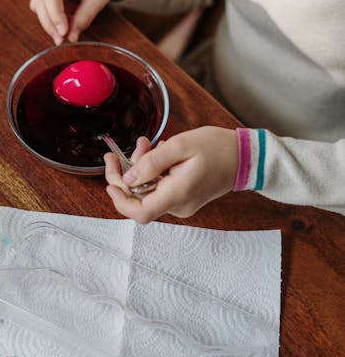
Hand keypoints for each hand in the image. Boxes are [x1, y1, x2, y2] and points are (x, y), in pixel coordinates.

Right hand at [30, 0, 129, 43]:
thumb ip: (83, 18)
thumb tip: (70, 37)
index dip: (55, 15)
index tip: (63, 33)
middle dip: (50, 22)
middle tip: (61, 40)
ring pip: (37, 2)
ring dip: (48, 20)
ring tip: (65, 32)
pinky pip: (41, 2)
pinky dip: (50, 14)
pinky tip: (64, 20)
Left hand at [104, 127, 237, 221]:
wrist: (245, 157)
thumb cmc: (217, 148)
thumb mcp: (181, 146)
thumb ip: (152, 162)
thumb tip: (129, 178)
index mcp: (177, 194)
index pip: (140, 212)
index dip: (120, 200)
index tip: (110, 182)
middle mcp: (178, 205)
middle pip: (139, 200)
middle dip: (126, 175)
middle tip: (121, 152)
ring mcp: (181, 204)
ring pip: (147, 192)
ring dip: (139, 170)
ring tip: (146, 145)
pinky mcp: (183, 198)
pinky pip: (159, 189)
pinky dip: (152, 173)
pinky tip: (156, 154)